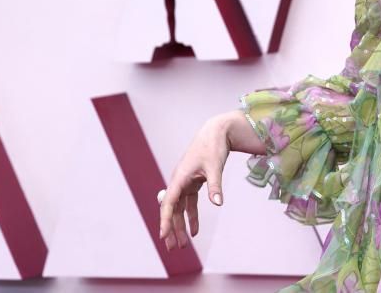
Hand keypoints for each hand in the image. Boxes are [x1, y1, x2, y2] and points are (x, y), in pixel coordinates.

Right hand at [158, 114, 232, 250]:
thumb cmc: (213, 146)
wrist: (217, 132)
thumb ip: (215, 185)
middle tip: (173, 248)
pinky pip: (189, 204)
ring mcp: (185, 182)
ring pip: (180, 209)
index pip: (169, 203)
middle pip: (172, 209)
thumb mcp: (214, 166)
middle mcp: (179, 181)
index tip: (163, 235)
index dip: (165, 220)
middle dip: (172, 229)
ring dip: (181, 226)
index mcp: (179, 177)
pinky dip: (191, 216)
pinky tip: (195, 230)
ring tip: (183, 244)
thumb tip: (218, 203)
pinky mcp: (193, 182)